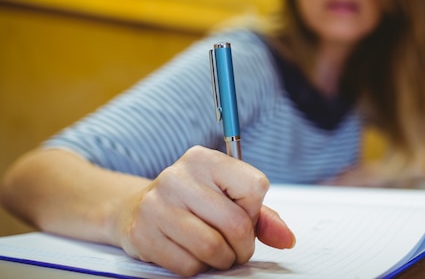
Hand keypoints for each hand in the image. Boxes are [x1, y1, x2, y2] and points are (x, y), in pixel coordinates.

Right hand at [111, 146, 294, 275]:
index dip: (254, 211)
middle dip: (243, 245)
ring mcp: (157, 205)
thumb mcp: (228, 197)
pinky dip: (198, 267)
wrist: (136, 208)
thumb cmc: (193, 202)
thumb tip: (286, 238)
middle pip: (236, 223)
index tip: (243, 215)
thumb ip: (262, 217)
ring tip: (217, 252)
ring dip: (222, 260)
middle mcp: (178, 176)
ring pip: (212, 247)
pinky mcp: (143, 233)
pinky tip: (192, 254)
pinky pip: (188, 265)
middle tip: (236, 247)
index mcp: (204, 159)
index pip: (254, 187)